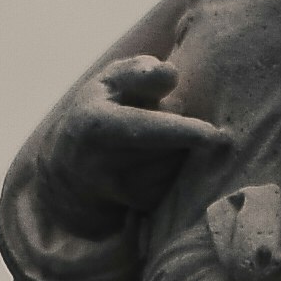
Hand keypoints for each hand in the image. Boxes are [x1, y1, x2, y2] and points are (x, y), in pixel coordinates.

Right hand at [37, 55, 238, 226]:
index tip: (213, 135)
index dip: (181, 132)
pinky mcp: (140, 208)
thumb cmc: (99, 113)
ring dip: (181, 150)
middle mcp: (104, 165)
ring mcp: (122, 193)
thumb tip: (172, 73)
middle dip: (183, 132)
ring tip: (157, 142)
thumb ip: (141, 71)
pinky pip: (176, 185)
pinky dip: (177, 169)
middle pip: (171, 148)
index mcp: (96, 126)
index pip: (144, 129)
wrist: (68, 172)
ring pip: (177, 167)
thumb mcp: (110, 82)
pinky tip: (158, 162)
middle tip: (167, 120)